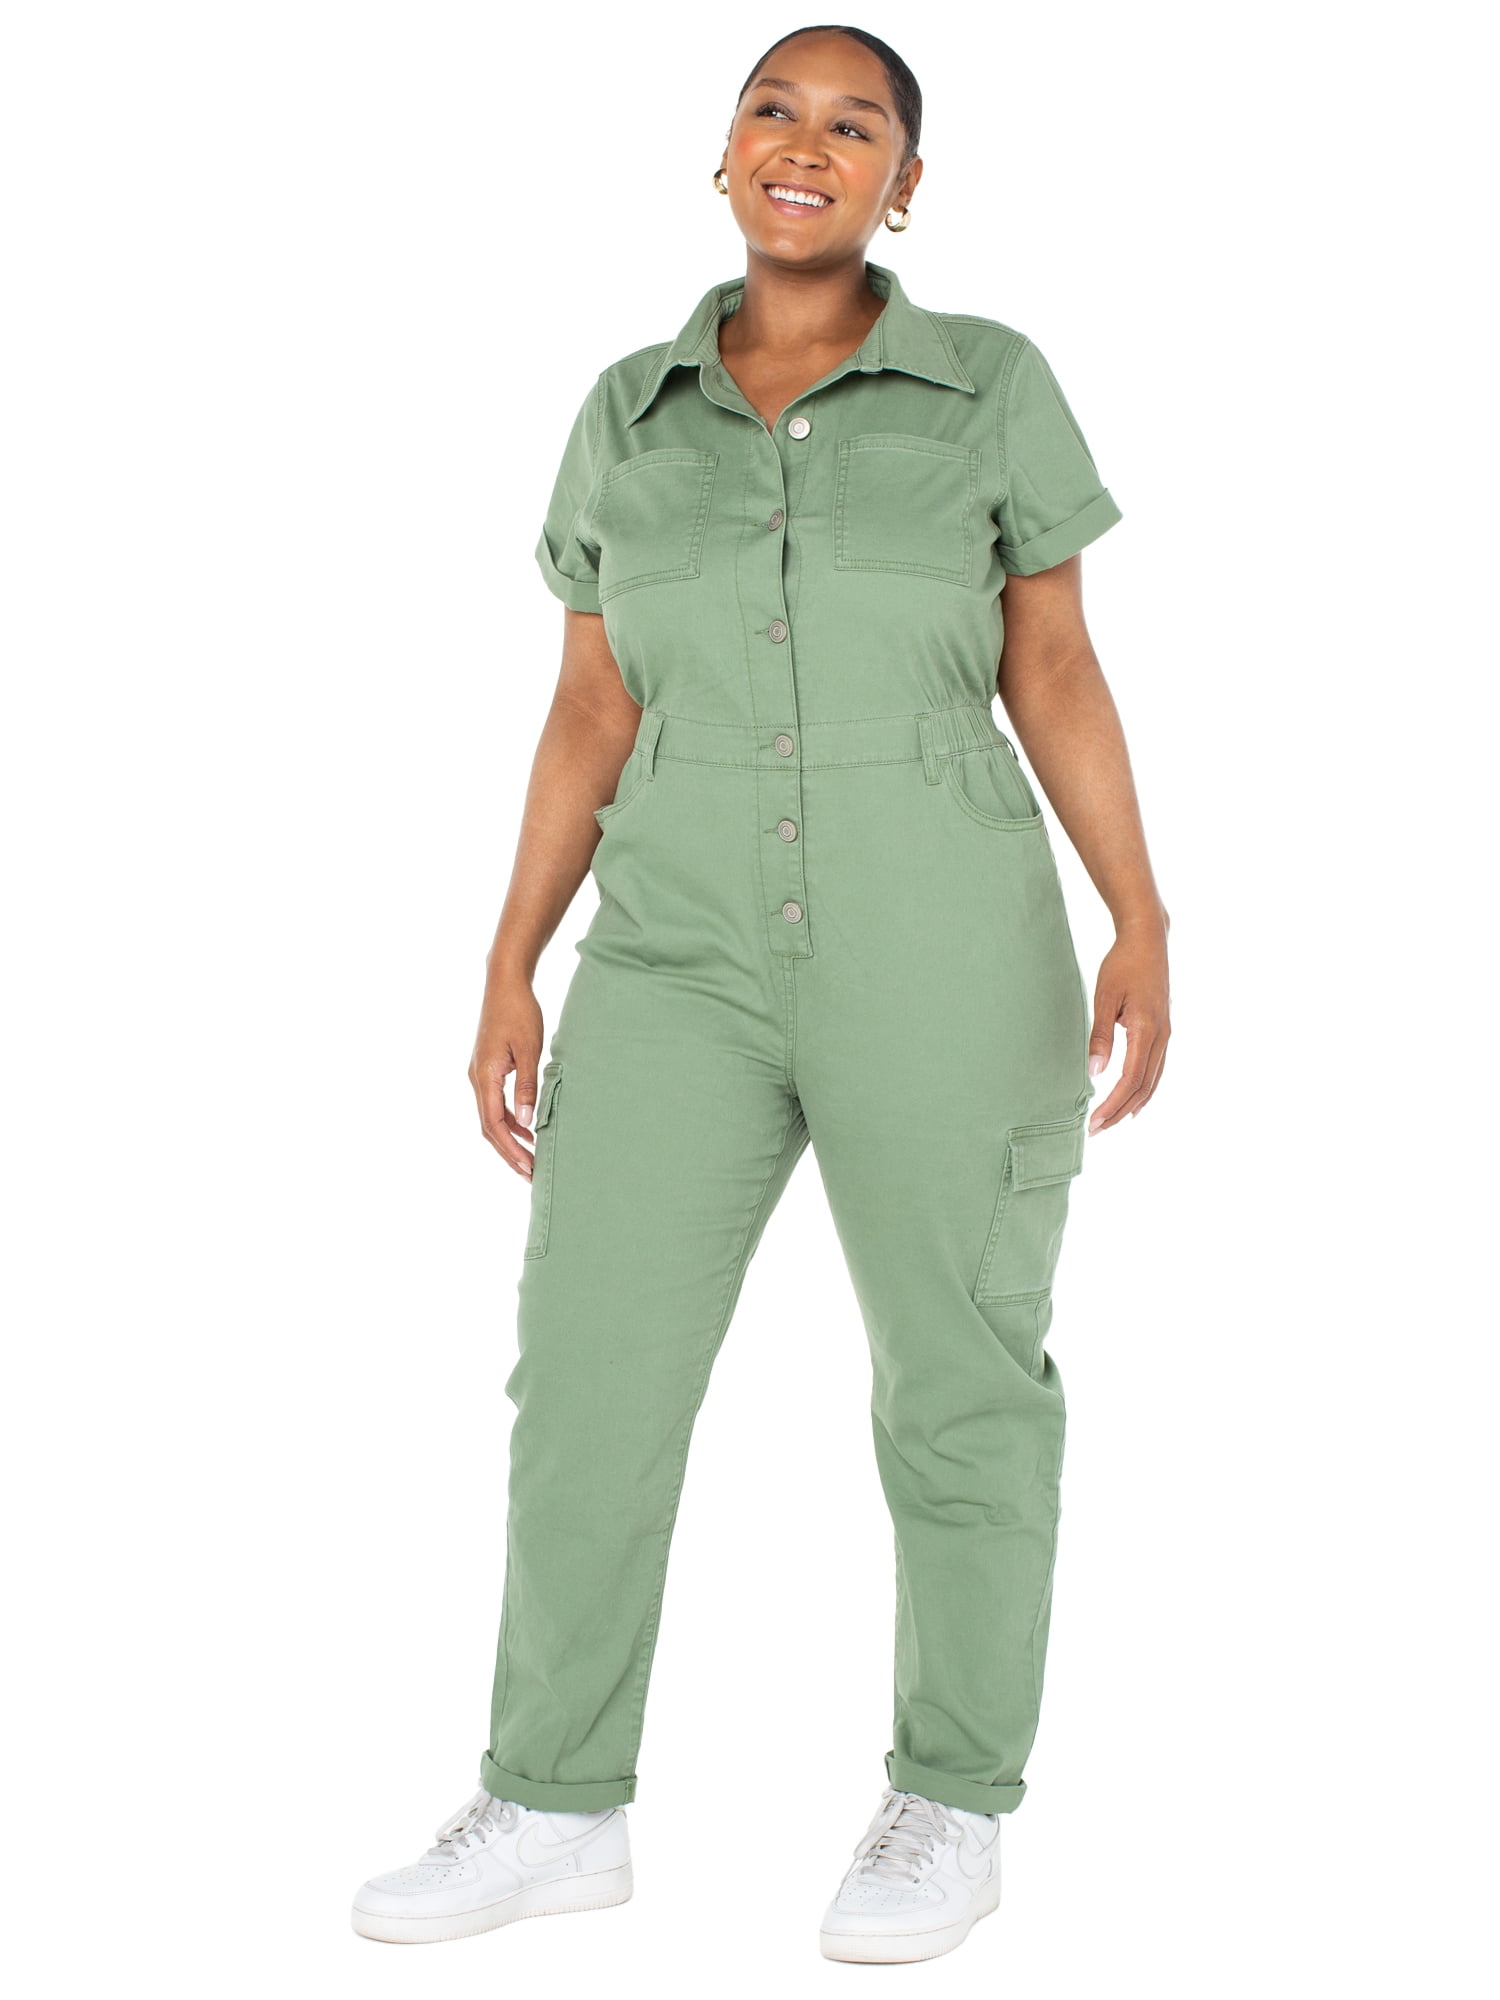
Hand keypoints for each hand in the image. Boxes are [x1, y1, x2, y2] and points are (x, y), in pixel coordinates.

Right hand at [468, 976, 545, 1179]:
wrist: (504, 983)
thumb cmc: (519, 1012)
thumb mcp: (530, 1049)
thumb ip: (528, 1086)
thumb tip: (528, 1121)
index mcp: (484, 1076)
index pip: (494, 1124)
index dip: (511, 1149)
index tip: (528, 1166)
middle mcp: (476, 1078)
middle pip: (488, 1127)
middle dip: (508, 1152)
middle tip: (530, 1174)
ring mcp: (479, 1074)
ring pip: (490, 1117)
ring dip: (509, 1139)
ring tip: (530, 1158)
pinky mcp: (486, 1069)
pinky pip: (494, 1103)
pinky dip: (509, 1120)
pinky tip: (527, 1129)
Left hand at [1087, 917, 1170, 1134]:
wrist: (1148, 940)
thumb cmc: (1122, 965)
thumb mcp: (1104, 997)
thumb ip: (1100, 1035)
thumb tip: (1095, 1072)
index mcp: (1147, 1029)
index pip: (1131, 1079)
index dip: (1112, 1104)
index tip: (1093, 1122)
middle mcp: (1162, 1036)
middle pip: (1143, 1087)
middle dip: (1119, 1112)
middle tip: (1096, 1130)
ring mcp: (1167, 1034)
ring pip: (1153, 1081)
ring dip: (1132, 1104)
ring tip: (1111, 1122)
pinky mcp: (1164, 1030)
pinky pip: (1157, 1069)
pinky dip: (1145, 1090)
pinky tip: (1133, 1101)